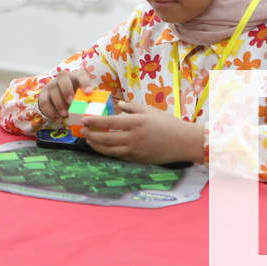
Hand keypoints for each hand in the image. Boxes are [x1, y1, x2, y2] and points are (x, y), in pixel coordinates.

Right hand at [38, 70, 95, 120]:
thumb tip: (98, 108)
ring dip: (59, 103)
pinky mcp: (44, 95)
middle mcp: (63, 78)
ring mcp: (52, 85)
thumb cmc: (78, 98)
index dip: (85, 82)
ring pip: (52, 89)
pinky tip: (58, 119)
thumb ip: (90, 100)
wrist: (63, 100)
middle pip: (62, 76)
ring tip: (65, 115)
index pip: (81, 75)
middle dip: (66, 89)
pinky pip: (43, 101)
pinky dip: (50, 112)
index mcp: (77, 76)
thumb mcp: (85, 97)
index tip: (89, 92)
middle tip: (71, 102)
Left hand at [80, 101, 204, 163]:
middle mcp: (134, 137)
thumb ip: (132, 107)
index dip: (95, 122)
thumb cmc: (168, 123)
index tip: (85, 120)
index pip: (110, 122)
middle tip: (83, 132)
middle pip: (106, 138)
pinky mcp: (138, 159)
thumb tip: (118, 106)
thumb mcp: (150, 110)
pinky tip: (103, 148)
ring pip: (110, 150)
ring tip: (89, 140)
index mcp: (136, 122)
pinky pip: (119, 156)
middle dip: (92, 135)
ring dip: (97, 145)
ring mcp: (135, 150)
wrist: (183, 142)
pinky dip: (108, 152)